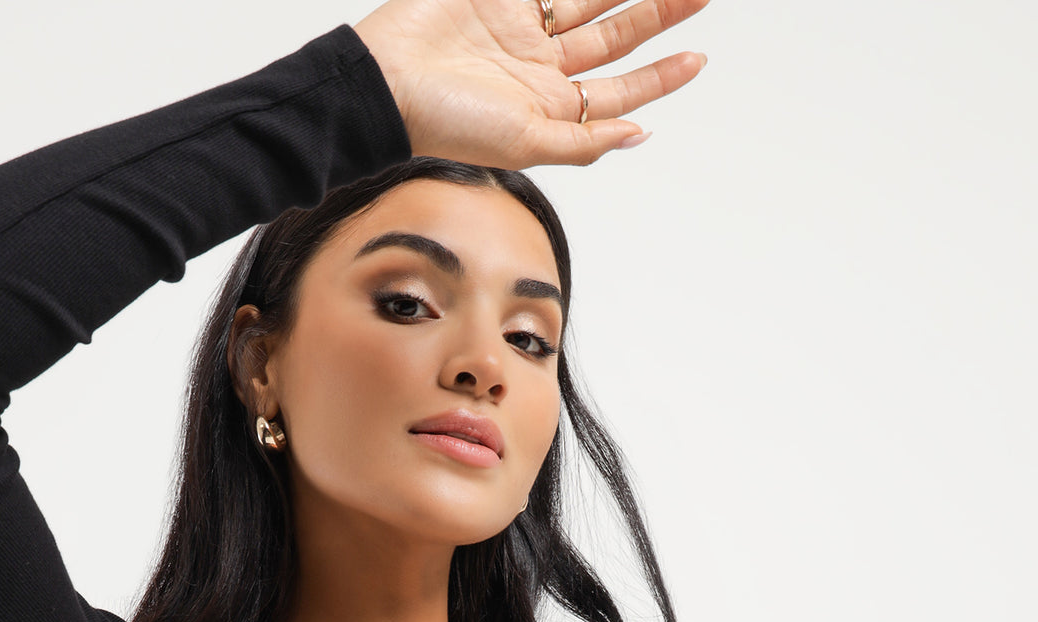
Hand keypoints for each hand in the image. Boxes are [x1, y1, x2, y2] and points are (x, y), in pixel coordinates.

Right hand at [352, 0, 709, 167]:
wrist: (386, 80)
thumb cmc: (444, 123)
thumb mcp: (524, 146)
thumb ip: (583, 144)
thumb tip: (639, 135)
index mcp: (549, 108)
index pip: (618, 90)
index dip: (660, 76)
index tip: (697, 59)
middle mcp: (540, 67)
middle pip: (614, 37)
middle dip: (658, 15)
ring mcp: (521, 27)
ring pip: (590, 0)